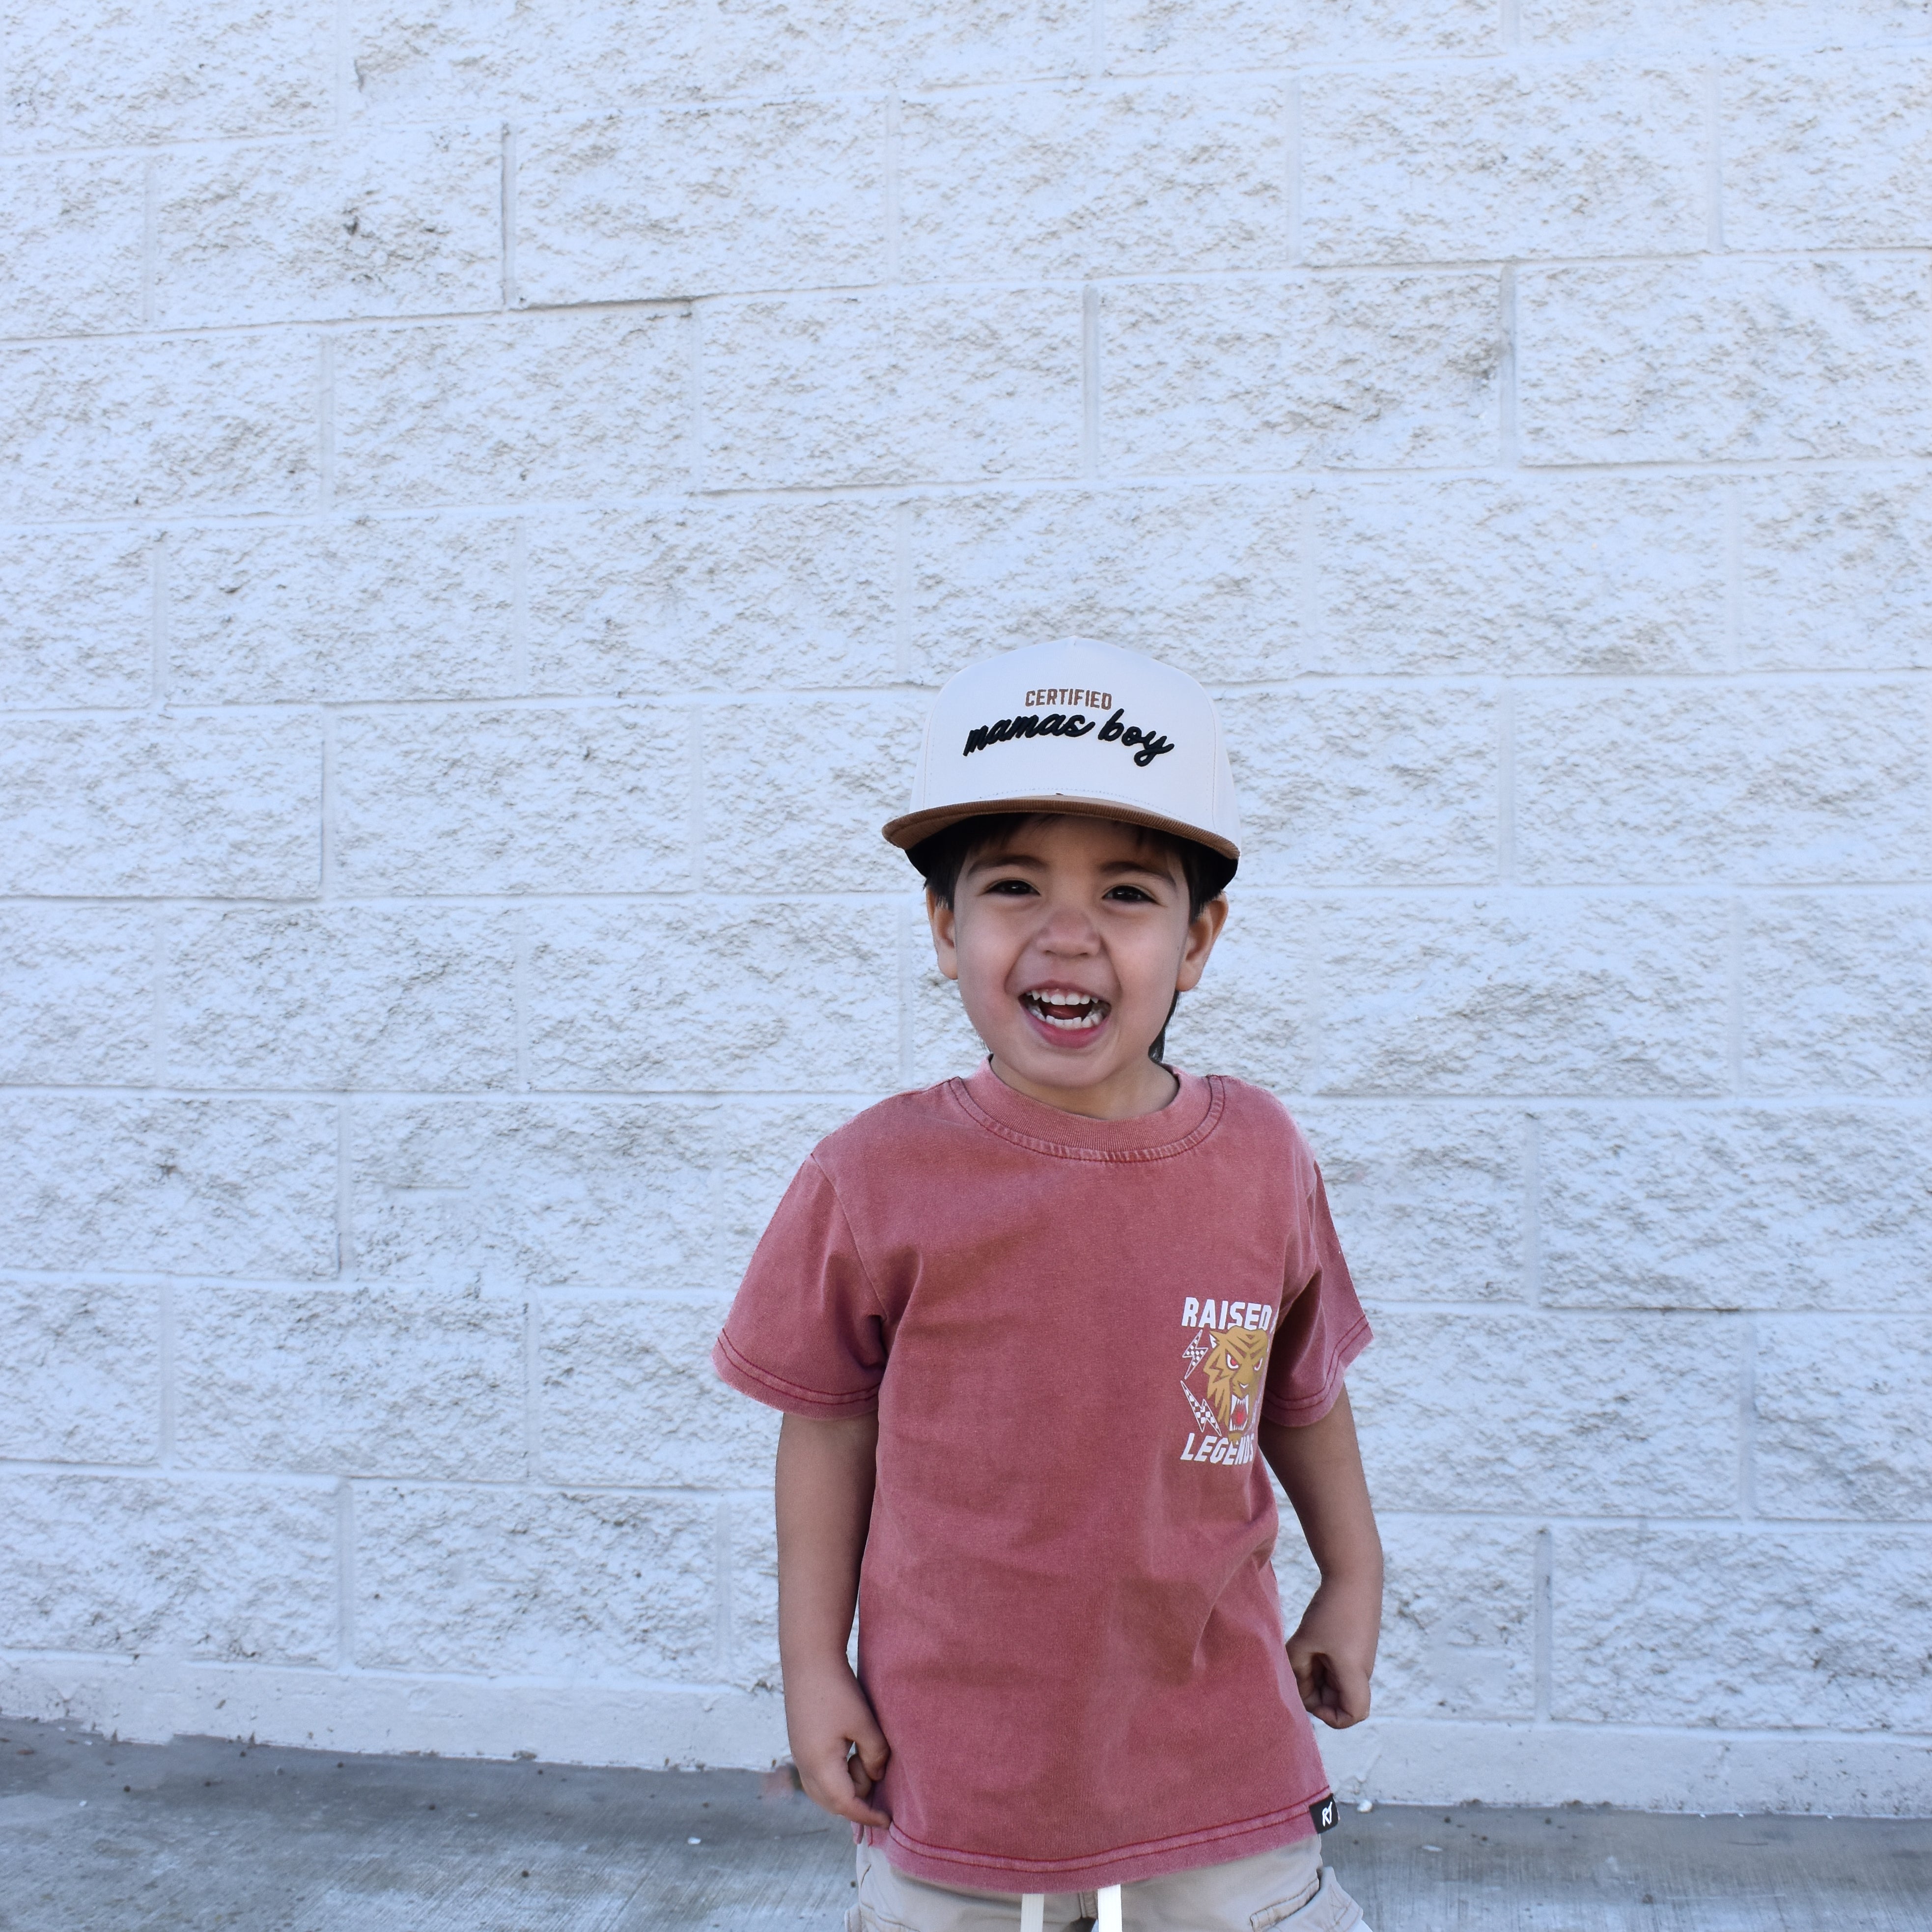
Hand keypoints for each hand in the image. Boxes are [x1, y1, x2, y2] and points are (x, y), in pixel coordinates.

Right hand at [785, 1659, 891, 1827]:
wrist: (808, 1660)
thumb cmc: (838, 1690)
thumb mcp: (865, 1724)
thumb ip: (875, 1756)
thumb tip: (877, 1776)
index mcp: (819, 1766)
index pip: (845, 1805)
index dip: (868, 1816)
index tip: (888, 1822)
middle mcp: (804, 1766)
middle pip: (832, 1804)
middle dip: (857, 1801)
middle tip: (876, 1778)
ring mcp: (798, 1755)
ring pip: (823, 1792)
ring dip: (845, 1788)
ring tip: (862, 1758)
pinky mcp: (799, 1744)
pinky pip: (817, 1776)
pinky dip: (835, 1778)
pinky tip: (850, 1756)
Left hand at [1286, 1577, 1376, 1729]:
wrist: (1355, 1574)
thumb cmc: (1331, 1609)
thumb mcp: (1305, 1640)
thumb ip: (1296, 1668)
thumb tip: (1294, 1685)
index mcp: (1354, 1674)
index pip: (1352, 1715)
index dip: (1330, 1716)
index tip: (1309, 1694)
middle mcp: (1360, 1671)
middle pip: (1339, 1700)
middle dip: (1314, 1692)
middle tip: (1297, 1667)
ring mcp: (1358, 1658)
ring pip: (1335, 1682)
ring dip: (1316, 1674)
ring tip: (1302, 1651)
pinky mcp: (1354, 1646)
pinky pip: (1337, 1666)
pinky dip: (1321, 1661)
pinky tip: (1308, 1644)